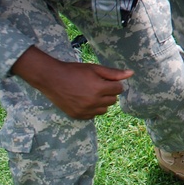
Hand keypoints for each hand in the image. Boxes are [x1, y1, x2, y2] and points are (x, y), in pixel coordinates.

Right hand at [11, 46, 132, 119]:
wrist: (51, 78)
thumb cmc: (75, 71)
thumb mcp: (95, 68)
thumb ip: (113, 73)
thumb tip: (131, 74)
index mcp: (99, 88)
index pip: (119, 89)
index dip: (114, 83)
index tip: (105, 80)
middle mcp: (93, 102)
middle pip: (113, 100)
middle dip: (108, 92)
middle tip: (97, 85)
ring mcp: (85, 110)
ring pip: (104, 110)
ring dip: (102, 102)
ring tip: (91, 93)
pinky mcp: (77, 116)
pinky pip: (93, 115)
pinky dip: (92, 109)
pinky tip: (84, 100)